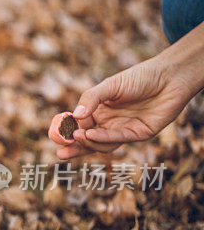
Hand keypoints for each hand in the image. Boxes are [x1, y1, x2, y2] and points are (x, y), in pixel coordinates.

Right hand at [49, 57, 200, 158]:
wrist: (171, 76)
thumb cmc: (141, 77)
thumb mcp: (111, 85)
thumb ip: (91, 99)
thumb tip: (74, 116)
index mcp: (100, 110)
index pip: (79, 125)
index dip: (68, 130)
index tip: (57, 133)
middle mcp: (110, 122)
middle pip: (88, 140)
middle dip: (74, 148)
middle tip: (59, 153)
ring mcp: (124, 129)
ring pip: (101, 144)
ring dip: (88, 143)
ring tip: (77, 136)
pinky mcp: (138, 134)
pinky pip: (117, 139)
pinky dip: (102, 139)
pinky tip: (90, 134)